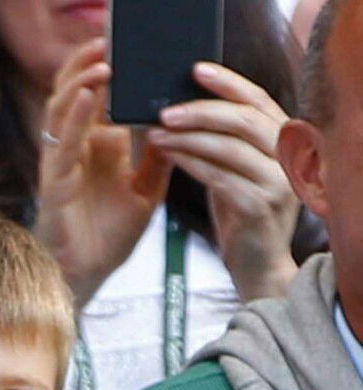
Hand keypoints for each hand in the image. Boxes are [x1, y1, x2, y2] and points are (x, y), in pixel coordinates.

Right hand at [36, 38, 173, 307]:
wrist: (88, 276)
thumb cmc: (108, 236)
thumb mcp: (146, 191)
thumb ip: (158, 157)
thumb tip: (178, 124)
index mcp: (96, 148)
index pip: (97, 98)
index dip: (104, 69)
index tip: (122, 44)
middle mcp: (75, 150)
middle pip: (72, 94)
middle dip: (86, 64)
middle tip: (108, 37)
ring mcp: (61, 164)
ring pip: (61, 111)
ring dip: (80, 82)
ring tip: (102, 59)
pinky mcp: (54, 183)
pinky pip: (62, 143)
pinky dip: (75, 117)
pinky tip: (89, 95)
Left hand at [149, 62, 298, 299]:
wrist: (256, 264)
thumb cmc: (240, 211)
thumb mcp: (234, 168)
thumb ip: (221, 140)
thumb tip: (179, 107)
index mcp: (282, 141)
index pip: (257, 100)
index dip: (228, 82)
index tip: (195, 70)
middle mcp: (287, 158)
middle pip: (243, 119)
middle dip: (199, 111)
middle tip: (164, 111)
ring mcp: (277, 183)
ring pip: (228, 147)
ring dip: (187, 138)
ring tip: (156, 134)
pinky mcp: (259, 206)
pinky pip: (219, 176)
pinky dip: (190, 163)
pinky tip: (168, 156)